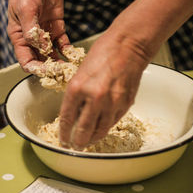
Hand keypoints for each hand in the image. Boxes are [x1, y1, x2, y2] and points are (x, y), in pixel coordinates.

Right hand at [7, 0, 69, 68]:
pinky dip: (69, 51)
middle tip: (64, 74)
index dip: (36, 69)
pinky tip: (74, 56)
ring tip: (71, 69)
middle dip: (51, 69)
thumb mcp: (25, 9)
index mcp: (19, 37)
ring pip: (53, 55)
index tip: (48, 73)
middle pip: (41, 60)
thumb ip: (33, 31)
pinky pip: (63, 44)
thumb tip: (43, 48)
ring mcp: (45, 33)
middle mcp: (32, 38)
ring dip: (61, 63)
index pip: (26, 61)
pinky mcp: (57, 27)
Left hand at [58, 30, 150, 149]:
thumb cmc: (103, 54)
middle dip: (78, 142)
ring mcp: (112, 103)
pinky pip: (112, 122)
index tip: (63, 140)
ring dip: (92, 139)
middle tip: (75, 146)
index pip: (67, 119)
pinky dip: (105, 127)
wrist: (128, 46)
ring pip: (100, 131)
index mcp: (77, 88)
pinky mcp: (125, 104)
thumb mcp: (80, 73)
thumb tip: (75, 114)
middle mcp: (94, 98)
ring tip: (88, 141)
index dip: (64, 134)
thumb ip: (77, 95)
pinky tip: (101, 128)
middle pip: (83, 131)